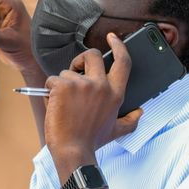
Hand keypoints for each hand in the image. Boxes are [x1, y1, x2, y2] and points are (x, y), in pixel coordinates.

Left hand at [44, 33, 140, 164]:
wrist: (73, 150)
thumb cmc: (92, 140)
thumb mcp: (117, 130)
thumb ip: (131, 120)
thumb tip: (140, 112)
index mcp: (115, 93)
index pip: (123, 62)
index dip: (119, 46)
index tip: (113, 38)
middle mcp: (101, 85)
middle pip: (92, 55)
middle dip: (81, 59)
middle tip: (75, 71)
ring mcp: (81, 84)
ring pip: (66, 72)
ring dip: (61, 86)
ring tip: (63, 104)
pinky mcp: (62, 86)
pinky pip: (51, 80)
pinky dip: (48, 91)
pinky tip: (54, 105)